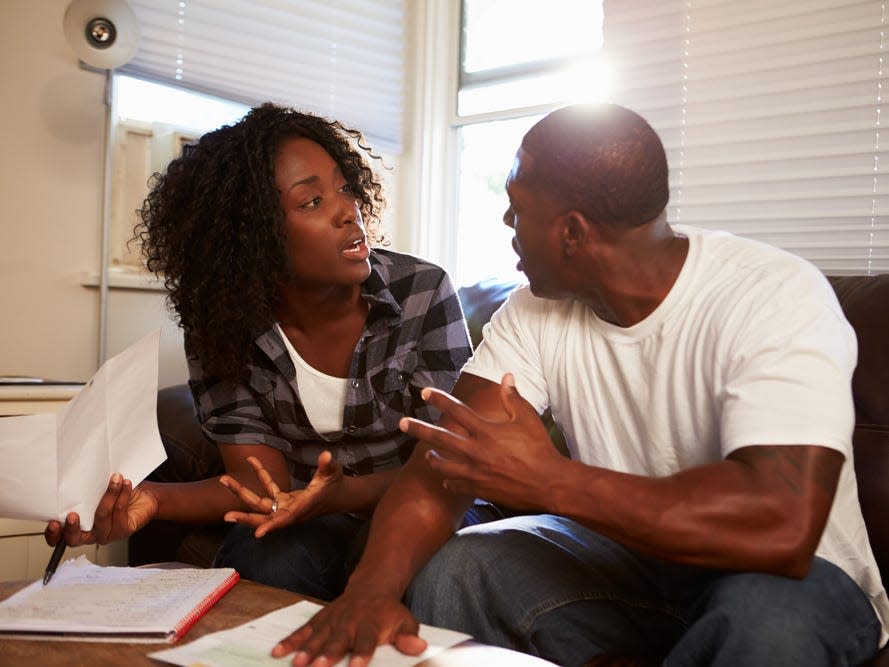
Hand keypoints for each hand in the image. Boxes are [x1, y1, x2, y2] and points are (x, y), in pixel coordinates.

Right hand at [44, 474, 158, 546]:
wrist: (145, 498)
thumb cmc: (118, 493)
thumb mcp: (97, 491)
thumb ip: (85, 490)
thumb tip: (75, 475)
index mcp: (78, 526)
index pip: (58, 538)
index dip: (53, 534)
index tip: (53, 523)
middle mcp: (90, 533)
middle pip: (74, 539)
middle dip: (71, 527)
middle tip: (72, 514)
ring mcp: (106, 534)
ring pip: (101, 517)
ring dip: (108, 495)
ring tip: (115, 479)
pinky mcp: (122, 531)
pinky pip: (119, 512)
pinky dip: (122, 495)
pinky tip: (126, 484)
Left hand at [220, 451, 344, 537]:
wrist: (338, 495)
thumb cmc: (336, 485)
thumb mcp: (333, 474)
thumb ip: (327, 465)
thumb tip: (326, 456)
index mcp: (302, 508)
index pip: (285, 520)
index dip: (272, 526)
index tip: (258, 534)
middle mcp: (290, 511)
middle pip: (264, 517)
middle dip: (245, 516)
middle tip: (226, 516)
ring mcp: (284, 506)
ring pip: (259, 503)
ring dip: (242, 492)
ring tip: (225, 479)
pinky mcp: (283, 500)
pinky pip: (267, 489)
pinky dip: (260, 475)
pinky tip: (252, 460)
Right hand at [271, 588, 426, 666]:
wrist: (371, 587)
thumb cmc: (388, 612)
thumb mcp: (405, 621)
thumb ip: (409, 636)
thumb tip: (420, 647)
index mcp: (370, 625)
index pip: (366, 641)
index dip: (362, 653)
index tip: (357, 666)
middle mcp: (349, 622)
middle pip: (337, 640)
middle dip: (328, 654)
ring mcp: (332, 620)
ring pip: (317, 636)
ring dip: (306, 650)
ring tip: (297, 664)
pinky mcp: (319, 620)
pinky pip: (302, 631)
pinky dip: (290, 641)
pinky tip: (277, 652)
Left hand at [399, 373, 564, 509]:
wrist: (549, 483)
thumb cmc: (541, 449)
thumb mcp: (528, 419)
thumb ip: (513, 397)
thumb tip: (506, 376)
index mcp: (486, 431)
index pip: (456, 410)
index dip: (439, 399)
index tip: (424, 392)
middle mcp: (476, 451)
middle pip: (440, 438)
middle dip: (418, 429)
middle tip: (401, 423)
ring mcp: (475, 471)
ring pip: (443, 464)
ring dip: (433, 458)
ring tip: (427, 454)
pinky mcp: (479, 488)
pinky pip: (456, 484)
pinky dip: (450, 480)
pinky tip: (447, 478)